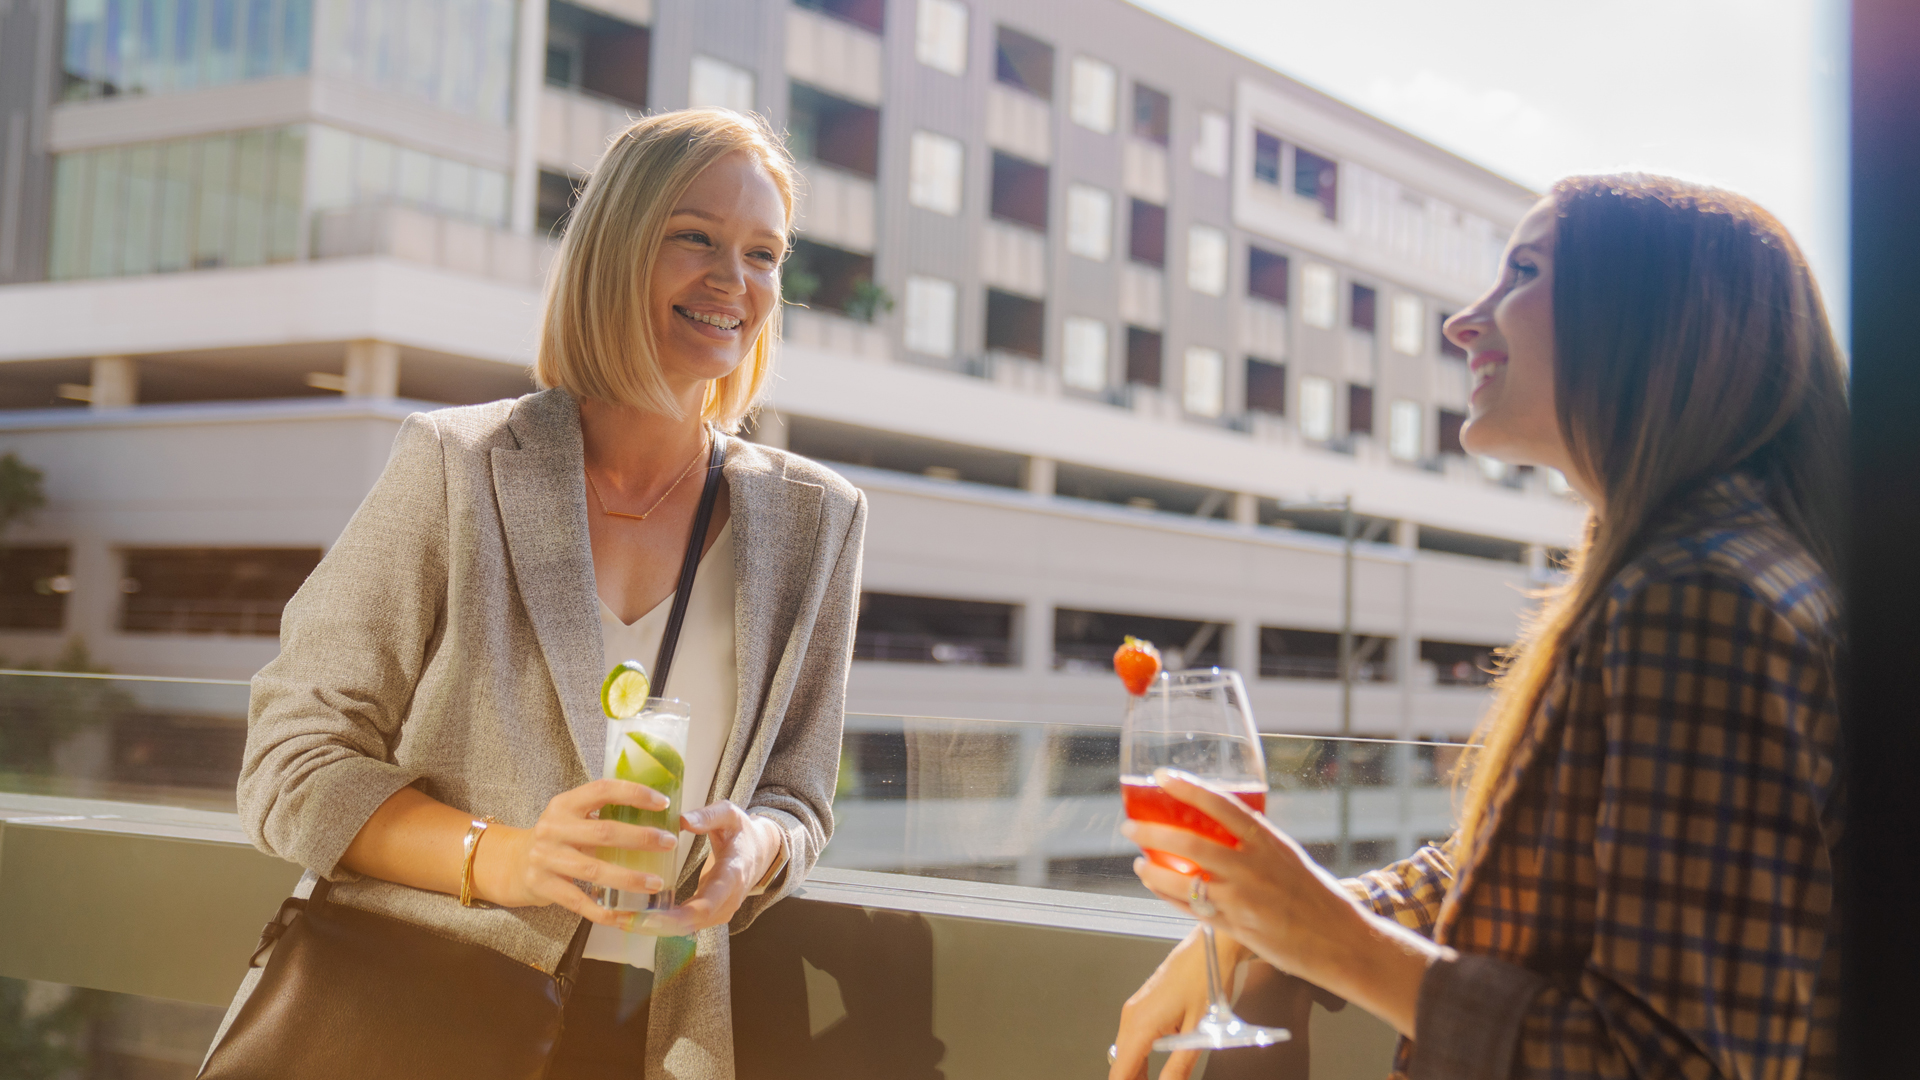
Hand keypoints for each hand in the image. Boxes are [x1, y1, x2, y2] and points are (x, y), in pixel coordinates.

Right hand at [475, 778, 675, 927]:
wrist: (511, 864)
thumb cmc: (556, 838)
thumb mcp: (571, 816)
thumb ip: (602, 813)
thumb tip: (656, 812)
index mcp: (565, 804)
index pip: (602, 790)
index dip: (634, 794)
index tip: (663, 803)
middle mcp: (553, 828)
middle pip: (603, 832)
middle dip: (640, 838)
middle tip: (669, 843)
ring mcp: (546, 859)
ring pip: (594, 870)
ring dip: (629, 878)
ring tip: (656, 883)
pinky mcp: (543, 886)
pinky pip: (579, 902)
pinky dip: (604, 911)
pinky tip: (626, 915)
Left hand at [636, 800, 783, 935]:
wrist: (761, 851)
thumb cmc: (742, 832)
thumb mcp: (730, 815)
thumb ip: (708, 816)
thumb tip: (682, 820)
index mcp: (732, 876)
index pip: (707, 904)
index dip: (677, 916)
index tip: (649, 917)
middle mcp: (727, 901)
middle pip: (691, 923)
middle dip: (656, 926)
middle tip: (623, 922)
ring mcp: (720, 911)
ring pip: (686, 928)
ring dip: (653, 928)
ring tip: (620, 921)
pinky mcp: (710, 914)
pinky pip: (684, 924)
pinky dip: (659, 924)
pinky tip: (634, 918)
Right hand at [1109, 925, 1246, 1079]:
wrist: (1212, 945)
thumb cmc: (1208, 977)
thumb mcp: (1199, 1030)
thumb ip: (1179, 1066)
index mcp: (1141, 1023)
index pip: (1120, 1071)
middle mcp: (1132, 1015)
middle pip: (1119, 1064)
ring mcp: (1135, 1008)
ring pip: (1125, 1052)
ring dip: (1135, 1072)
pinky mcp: (1143, 1005)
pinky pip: (1133, 1038)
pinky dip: (1139, 1058)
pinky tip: (1153, 1069)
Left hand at [1120, 769, 1438, 1037]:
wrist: (1342, 941)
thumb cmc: (1317, 897)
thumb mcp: (1288, 857)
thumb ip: (1255, 845)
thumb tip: (1221, 832)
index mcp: (1269, 842)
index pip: (1223, 806)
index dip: (1189, 788)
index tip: (1163, 776)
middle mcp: (1253, 867)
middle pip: (1191, 844)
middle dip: (1154, 833)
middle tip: (1131, 826)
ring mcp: (1243, 900)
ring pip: (1183, 881)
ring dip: (1153, 870)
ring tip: (1139, 861)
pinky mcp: (1236, 928)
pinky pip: (1191, 909)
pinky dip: (1168, 896)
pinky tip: (1156, 887)